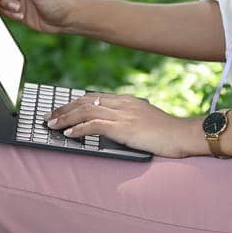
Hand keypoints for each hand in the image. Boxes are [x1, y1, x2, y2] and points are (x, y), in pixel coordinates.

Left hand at [46, 93, 204, 157]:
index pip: (92, 97)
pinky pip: (95, 125)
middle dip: (63, 109)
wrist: (183, 135)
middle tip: (48, 117)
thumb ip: (126, 120)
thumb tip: (109, 127)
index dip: (73, 103)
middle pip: (84, 101)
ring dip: (66, 118)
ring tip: (52, 125)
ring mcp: (122, 114)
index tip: (60, 109)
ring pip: (85, 111)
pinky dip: (79, 128)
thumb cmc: (166, 133)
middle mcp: (121, 103)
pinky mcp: (124, 127)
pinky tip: (69, 134)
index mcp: (125, 100)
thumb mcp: (143, 121)